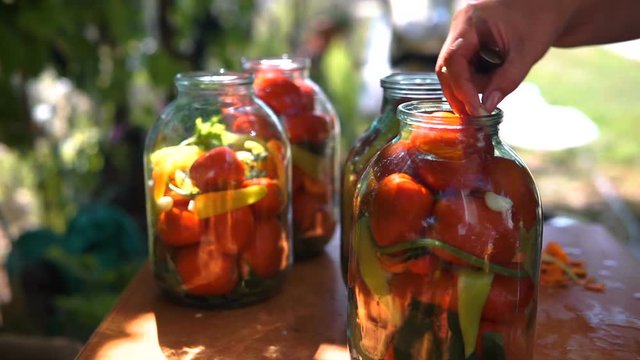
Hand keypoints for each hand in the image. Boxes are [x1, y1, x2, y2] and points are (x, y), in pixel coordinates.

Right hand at [435, 0, 568, 114]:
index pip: (454, 59)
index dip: (461, 87)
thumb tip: (486, 106)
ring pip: (454, 73)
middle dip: (461, 92)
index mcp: (470, 21)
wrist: (546, 8)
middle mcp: (459, 28)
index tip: (474, 108)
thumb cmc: (539, 21)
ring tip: (495, 89)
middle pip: (448, 68)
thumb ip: (507, 80)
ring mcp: (461, 37)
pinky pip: (464, 70)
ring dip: (471, 88)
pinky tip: (492, 82)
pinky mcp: (467, 47)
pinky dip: (475, 82)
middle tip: (475, 114)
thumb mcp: (527, 53)